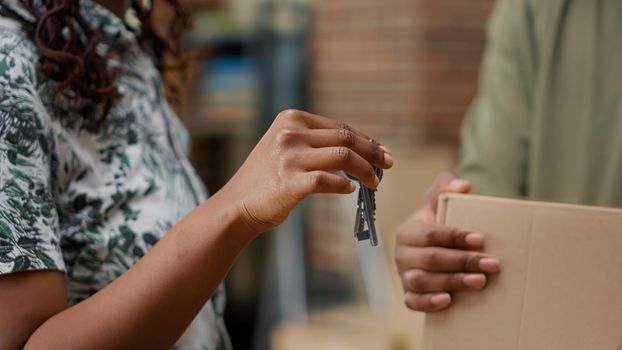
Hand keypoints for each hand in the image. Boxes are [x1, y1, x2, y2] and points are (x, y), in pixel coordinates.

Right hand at [216, 109, 392, 235]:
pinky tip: (350, 190)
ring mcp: (289, 157)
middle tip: (389, 164)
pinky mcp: (290, 182)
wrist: (236, 206)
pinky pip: (329, 181)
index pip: (339, 126)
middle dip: (373, 152)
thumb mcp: (285, 148)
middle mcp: (290, 133)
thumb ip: (314, 143)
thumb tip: (359, 151)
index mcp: (290, 119)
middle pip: (346, 138)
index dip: (365, 139)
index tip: (382, 150)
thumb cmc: (265, 180)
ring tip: (375, 182)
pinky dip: (345, 185)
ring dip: (366, 170)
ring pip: (343, 157)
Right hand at [395, 172, 499, 311]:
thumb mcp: (438, 203)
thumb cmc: (437, 225)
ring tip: (480, 281)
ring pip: (423, 281)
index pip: (430, 233)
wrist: (431, 249)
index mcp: (408, 231)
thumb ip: (446, 187)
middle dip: (463, 261)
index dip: (454, 236)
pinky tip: (448, 301)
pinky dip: (428, 303)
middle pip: (431, 259)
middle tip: (492, 264)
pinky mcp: (409, 295)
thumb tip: (463, 185)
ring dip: (453, 282)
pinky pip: (413, 302)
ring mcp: (405, 276)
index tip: (480, 239)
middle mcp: (402, 254)